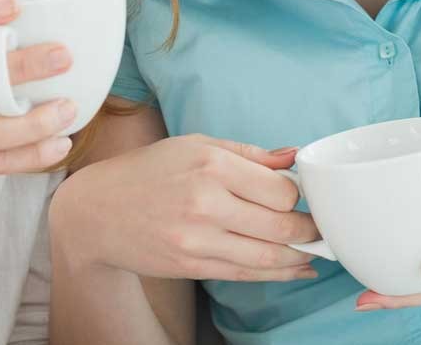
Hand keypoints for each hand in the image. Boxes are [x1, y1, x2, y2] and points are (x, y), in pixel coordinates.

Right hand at [52, 134, 321, 282]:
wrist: (98, 210)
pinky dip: (278, 274)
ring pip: (268, 256)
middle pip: (281, 225)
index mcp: (211, 164)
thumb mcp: (196, 145)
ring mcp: (198, 239)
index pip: (280, 189)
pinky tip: (296, 269)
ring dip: (300, 257)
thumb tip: (294, 157)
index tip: (305, 197)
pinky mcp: (192, 265)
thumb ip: (248, 153)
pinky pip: (246, 274)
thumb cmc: (150, 170)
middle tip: (321, 228)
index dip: (299, 196)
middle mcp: (206, 202)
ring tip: (315, 251)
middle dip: (310, 230)